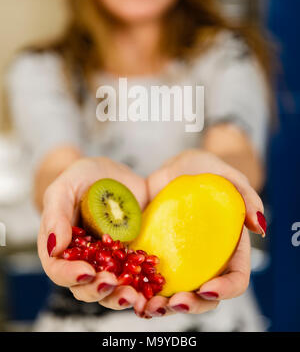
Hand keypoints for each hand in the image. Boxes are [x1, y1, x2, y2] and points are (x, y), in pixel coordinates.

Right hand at [38, 157, 148, 311]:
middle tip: (112, 282)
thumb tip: (55, 248)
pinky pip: (135, 279)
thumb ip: (56, 214)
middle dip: (97, 290)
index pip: (57, 269)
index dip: (69, 275)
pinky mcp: (130, 259)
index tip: (86, 271)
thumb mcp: (65, 187)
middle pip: (84, 288)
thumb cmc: (82, 178)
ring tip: (133, 295)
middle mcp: (82, 260)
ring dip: (119, 296)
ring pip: (110, 290)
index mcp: (60, 246)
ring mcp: (108, 262)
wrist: (112, 175)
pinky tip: (150, 289)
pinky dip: (141, 288)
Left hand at [139, 149, 265, 316]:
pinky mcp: (155, 255)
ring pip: (174, 294)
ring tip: (148, 306)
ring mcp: (179, 260)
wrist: (173, 167)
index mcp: (230, 248)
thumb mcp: (228, 175)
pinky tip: (129, 290)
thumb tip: (259, 226)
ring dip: (162, 306)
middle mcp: (205, 261)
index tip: (208, 289)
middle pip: (205, 297)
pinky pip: (148, 279)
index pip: (236, 279)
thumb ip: (246, 195)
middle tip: (174, 302)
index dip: (226, 290)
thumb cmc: (207, 170)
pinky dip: (139, 289)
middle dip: (192, 306)